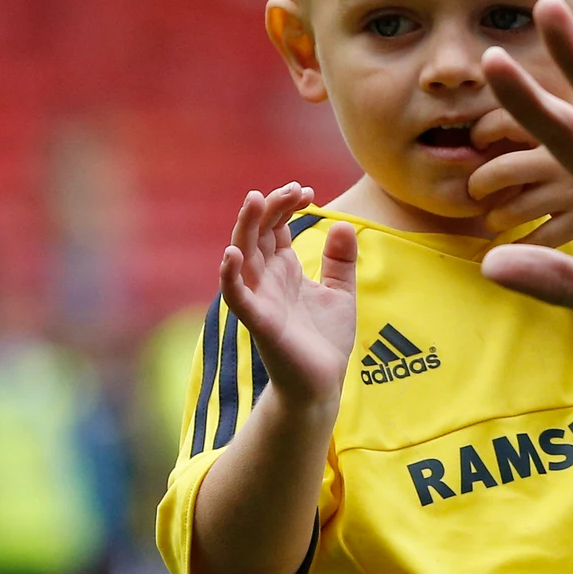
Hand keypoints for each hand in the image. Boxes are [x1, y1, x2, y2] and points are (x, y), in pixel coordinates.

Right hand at [219, 183, 358, 411]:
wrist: (322, 384)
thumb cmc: (324, 340)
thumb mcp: (340, 292)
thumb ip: (341, 260)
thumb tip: (343, 223)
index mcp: (284, 270)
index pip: (275, 227)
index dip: (286, 205)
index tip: (308, 191)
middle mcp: (267, 280)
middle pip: (258, 233)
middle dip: (270, 207)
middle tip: (293, 189)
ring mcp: (260, 299)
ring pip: (243, 256)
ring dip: (246, 228)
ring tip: (255, 199)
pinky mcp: (259, 322)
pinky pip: (237, 297)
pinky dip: (230, 276)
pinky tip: (231, 254)